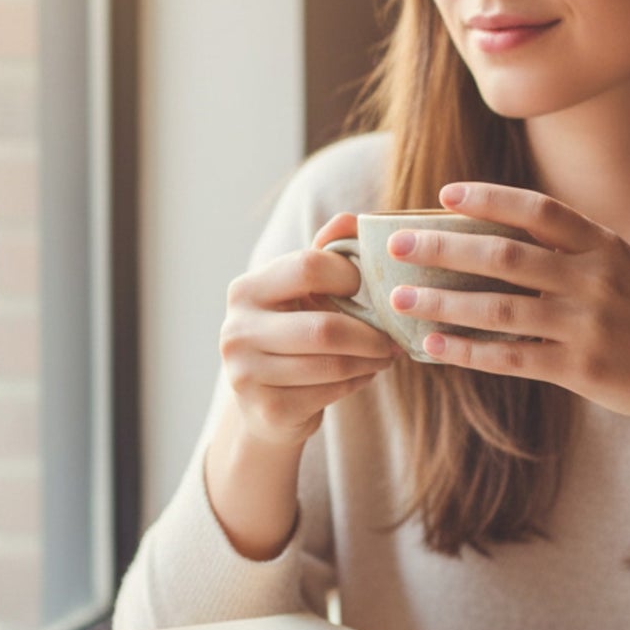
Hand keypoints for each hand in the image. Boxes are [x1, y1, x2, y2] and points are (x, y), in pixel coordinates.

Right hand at [219, 213, 398, 447]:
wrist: (266, 406)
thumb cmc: (293, 336)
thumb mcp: (304, 293)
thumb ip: (327, 254)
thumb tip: (351, 220)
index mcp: (246, 290)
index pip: (308, 266)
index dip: (349, 275)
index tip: (366, 288)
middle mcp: (236, 330)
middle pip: (325, 327)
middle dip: (371, 334)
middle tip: (394, 338)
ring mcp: (246, 374)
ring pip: (332, 364)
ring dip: (370, 360)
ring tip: (385, 355)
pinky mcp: (267, 410)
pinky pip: (330, 392)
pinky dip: (357, 382)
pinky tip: (363, 375)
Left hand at [385, 183, 629, 433]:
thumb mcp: (622, 266)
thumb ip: (571, 248)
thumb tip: (497, 230)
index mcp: (604, 246)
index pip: (538, 211)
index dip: (489, 199)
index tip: (443, 195)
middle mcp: (595, 280)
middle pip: (506, 257)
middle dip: (444, 248)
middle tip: (396, 246)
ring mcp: (587, 326)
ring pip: (499, 309)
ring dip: (444, 302)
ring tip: (401, 298)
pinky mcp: (579, 369)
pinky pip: (511, 358)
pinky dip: (467, 351)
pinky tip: (433, 346)